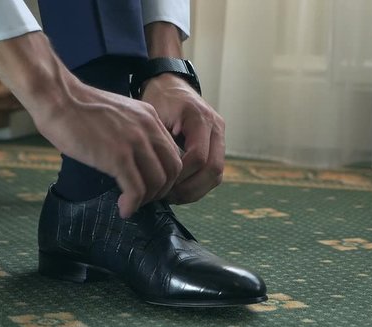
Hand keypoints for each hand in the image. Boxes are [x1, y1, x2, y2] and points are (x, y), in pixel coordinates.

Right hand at [38, 79, 181, 217]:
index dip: (166, 175)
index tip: (150, 186)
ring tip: (130, 205)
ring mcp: (134, 142)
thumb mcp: (118, 115)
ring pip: (158, 182)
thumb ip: (131, 132)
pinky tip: (123, 209)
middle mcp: (148, 129)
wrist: (57, 98)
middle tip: (143, 199)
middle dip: (161, 191)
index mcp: (150, 118)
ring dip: (146, 200)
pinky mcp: (117, 157)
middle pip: (172, 169)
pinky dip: (132, 205)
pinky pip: (136, 190)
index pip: (173, 153)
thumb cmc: (78, 108)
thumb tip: (133, 158)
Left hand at [142, 74, 224, 203]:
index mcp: (200, 118)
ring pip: (217, 175)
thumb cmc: (159, 99)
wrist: (170, 85)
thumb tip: (152, 176)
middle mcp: (216, 127)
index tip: (161, 183)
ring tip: (172, 197)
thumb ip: (157, 143)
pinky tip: (180, 191)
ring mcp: (219, 137)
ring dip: (196, 190)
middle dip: (190, 188)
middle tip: (167, 196)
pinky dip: (198, 185)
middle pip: (214, 169)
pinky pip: (214, 173)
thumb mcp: (153, 116)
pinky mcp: (217, 145)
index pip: (198, 157)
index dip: (180, 175)